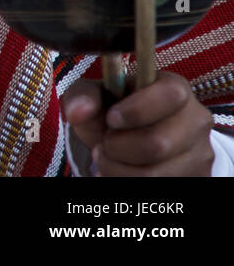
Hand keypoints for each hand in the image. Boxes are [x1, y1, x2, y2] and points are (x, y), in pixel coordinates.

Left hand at [62, 71, 214, 175]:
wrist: (131, 138)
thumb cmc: (113, 110)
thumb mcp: (94, 96)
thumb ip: (83, 97)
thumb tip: (77, 111)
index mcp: (174, 88)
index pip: (169, 95)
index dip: (135, 110)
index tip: (111, 119)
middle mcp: (195, 120)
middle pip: (158, 143)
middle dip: (118, 147)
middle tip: (103, 144)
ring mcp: (200, 153)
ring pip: (156, 173)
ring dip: (118, 170)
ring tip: (107, 159)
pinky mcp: (197, 177)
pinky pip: (159, 188)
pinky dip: (128, 182)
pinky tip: (119, 172)